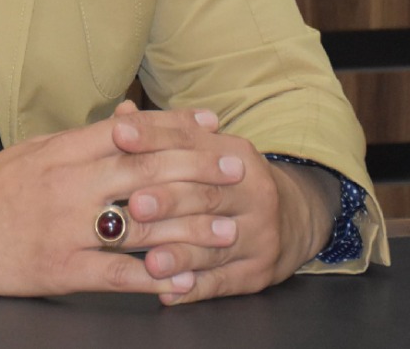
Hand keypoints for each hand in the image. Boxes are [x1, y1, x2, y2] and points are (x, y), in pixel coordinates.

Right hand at [0, 106, 243, 296]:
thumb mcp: (36, 150)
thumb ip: (86, 137)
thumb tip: (133, 115)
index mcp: (62, 150)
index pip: (131, 131)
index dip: (177, 127)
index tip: (215, 127)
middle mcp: (68, 185)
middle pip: (145, 172)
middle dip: (198, 171)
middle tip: (238, 172)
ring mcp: (65, 229)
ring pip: (139, 225)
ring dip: (191, 229)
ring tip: (229, 230)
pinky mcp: (60, 269)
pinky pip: (117, 273)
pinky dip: (155, 277)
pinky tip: (185, 280)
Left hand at [110, 104, 338, 304]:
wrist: (291, 220)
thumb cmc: (229, 181)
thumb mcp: (207, 152)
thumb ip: (164, 136)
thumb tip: (121, 114)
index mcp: (238, 155)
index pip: (192, 142)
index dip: (154, 137)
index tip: (118, 134)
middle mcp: (256, 193)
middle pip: (206, 196)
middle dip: (168, 201)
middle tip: (134, 205)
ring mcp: (260, 236)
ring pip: (214, 246)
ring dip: (179, 254)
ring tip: (150, 261)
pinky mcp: (257, 273)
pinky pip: (222, 283)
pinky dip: (193, 289)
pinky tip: (168, 294)